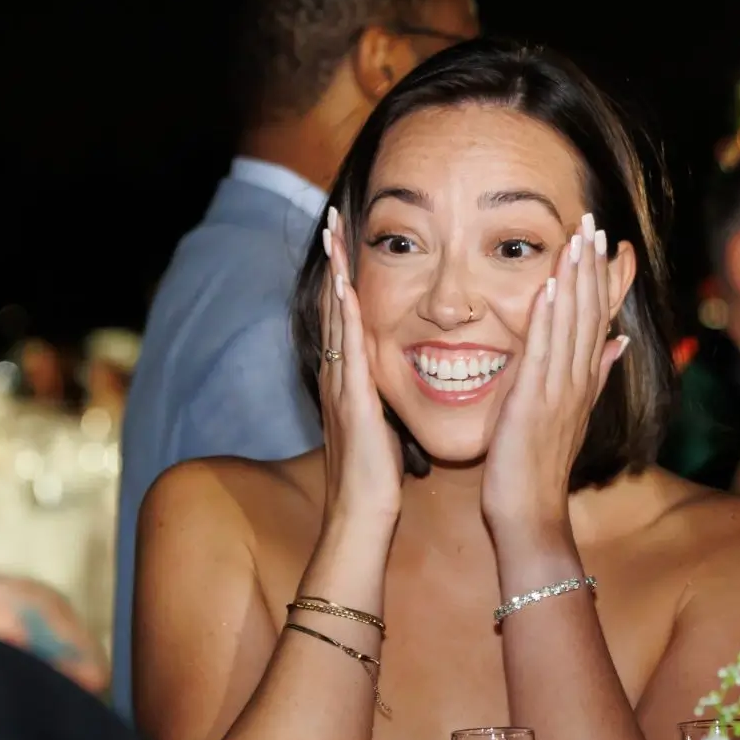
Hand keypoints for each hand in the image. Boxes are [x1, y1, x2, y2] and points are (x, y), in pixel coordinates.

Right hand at [317, 209, 402, 536]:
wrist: (361, 519)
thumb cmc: (377, 480)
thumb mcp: (381, 427)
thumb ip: (384, 400)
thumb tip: (408, 378)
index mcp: (347, 381)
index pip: (345, 317)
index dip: (344, 278)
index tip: (348, 241)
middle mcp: (337, 377)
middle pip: (333, 307)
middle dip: (333, 263)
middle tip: (331, 220)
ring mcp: (340, 387)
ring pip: (335, 319)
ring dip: (334, 276)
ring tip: (332, 236)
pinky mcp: (351, 402)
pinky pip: (347, 350)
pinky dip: (345, 315)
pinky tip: (346, 287)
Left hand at [482, 212, 629, 542]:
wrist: (531, 515)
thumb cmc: (539, 468)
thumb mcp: (571, 415)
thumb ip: (597, 376)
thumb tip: (619, 343)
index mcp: (583, 382)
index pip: (599, 319)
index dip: (604, 278)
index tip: (608, 241)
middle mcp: (578, 381)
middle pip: (592, 313)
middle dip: (593, 265)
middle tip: (594, 221)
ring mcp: (560, 390)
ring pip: (573, 325)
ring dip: (576, 279)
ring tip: (579, 236)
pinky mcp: (536, 401)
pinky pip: (545, 351)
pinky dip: (549, 317)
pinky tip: (551, 285)